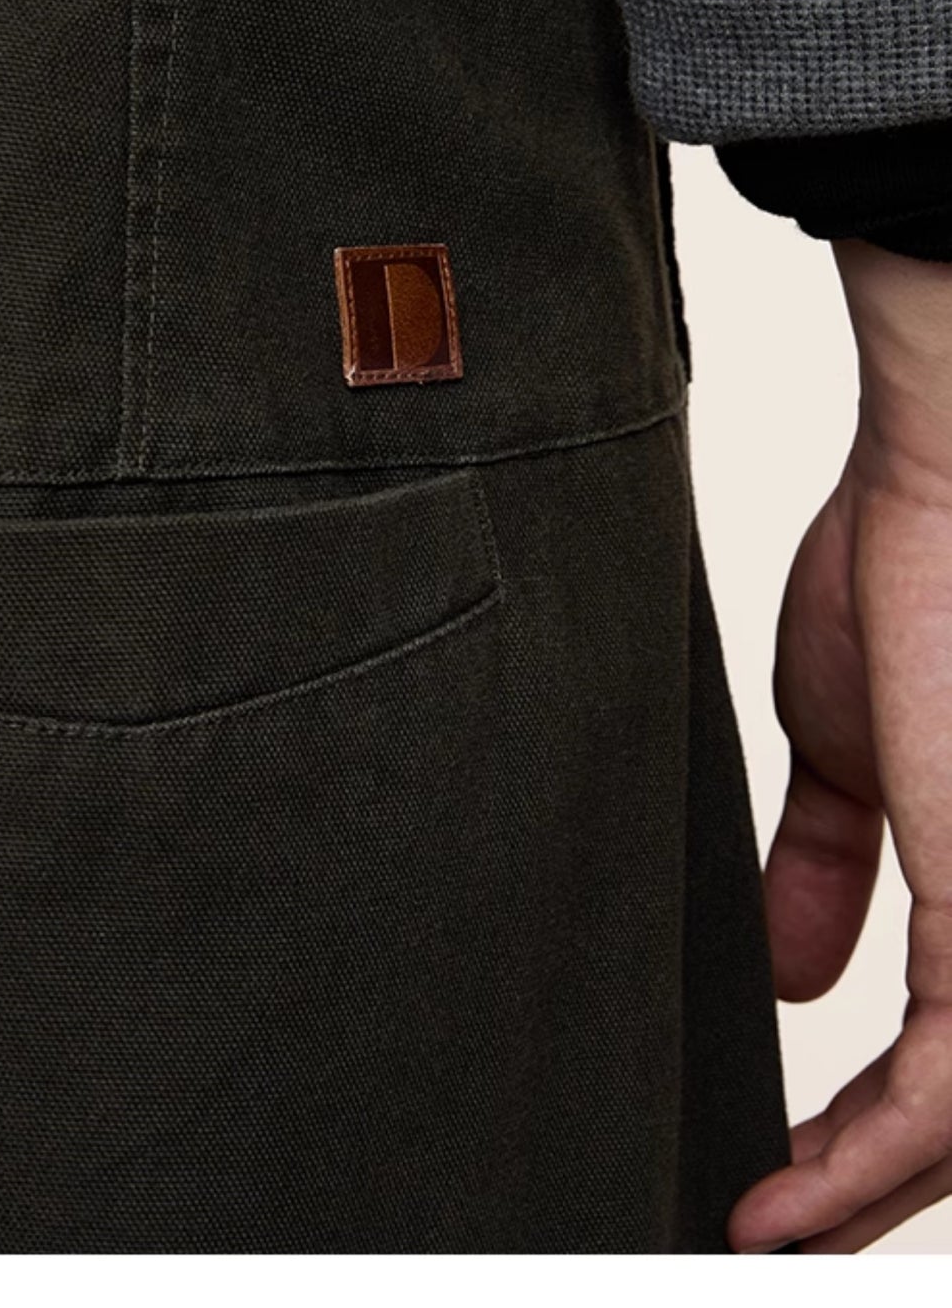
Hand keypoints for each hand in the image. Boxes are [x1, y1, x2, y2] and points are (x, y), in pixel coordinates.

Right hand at [727, 239, 951, 1253]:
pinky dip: (863, 1165)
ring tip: (769, 1233)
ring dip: (864, 1195)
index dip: (872, 1130)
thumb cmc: (907, 573)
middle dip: (873, 1181)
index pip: (947, 1049)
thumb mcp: (846, 747)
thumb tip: (792, 970)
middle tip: (777, 1227)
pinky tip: (786, 1201)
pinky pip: (949, 1089)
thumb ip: (829, 863)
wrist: (949, 470)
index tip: (788, 1171)